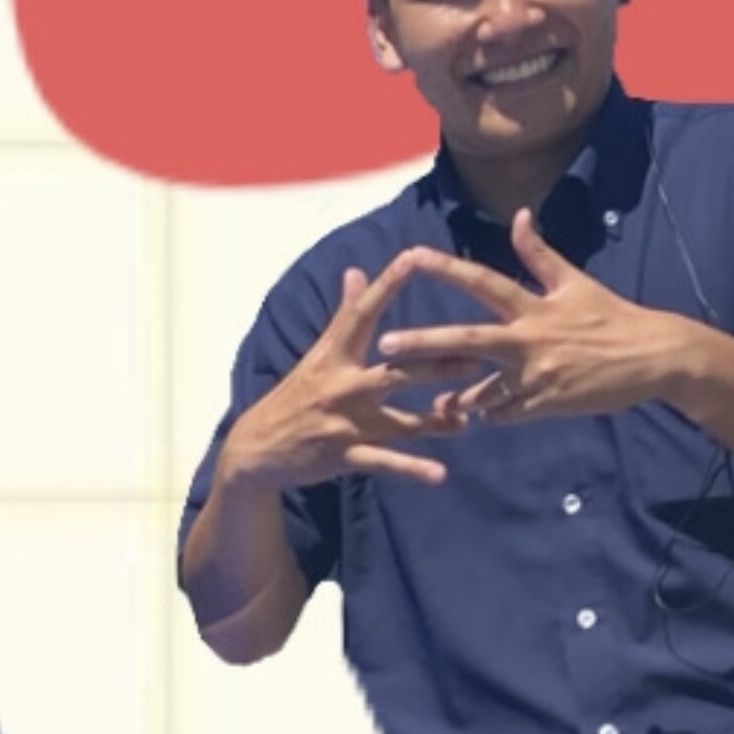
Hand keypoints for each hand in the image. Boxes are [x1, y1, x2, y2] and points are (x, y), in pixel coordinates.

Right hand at [223, 253, 478, 488]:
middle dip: (437, 366)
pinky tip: (440, 475)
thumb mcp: (317, 354)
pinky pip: (385, 463)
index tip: (412, 258)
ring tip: (467, 418)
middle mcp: (342, 386)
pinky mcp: (345, 456)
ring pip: (400, 422)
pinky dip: (413, 470)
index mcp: (334, 356)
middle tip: (477, 357)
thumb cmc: (297, 394)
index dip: (386, 285)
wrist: (256, 448)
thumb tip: (356, 271)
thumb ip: (344, 314)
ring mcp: (344, 424)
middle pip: (396, 372)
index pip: (362, 314)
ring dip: (436, 421)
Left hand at [378, 209, 688, 421]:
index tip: (410, 255)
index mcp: (533, 306)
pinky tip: (482, 415)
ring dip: (456, 398)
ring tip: (436, 403)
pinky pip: (505, 415)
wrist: (651, 358)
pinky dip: (491, 414)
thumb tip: (519, 215)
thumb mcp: (575, 282)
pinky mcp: (546, 406)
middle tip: (385, 348)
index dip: (446, 267)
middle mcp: (529, 341)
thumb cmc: (611, 316)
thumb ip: (539, 253)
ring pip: (480, 391)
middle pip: (467, 341)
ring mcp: (536, 377)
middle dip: (423, 344)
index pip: (482, 281)